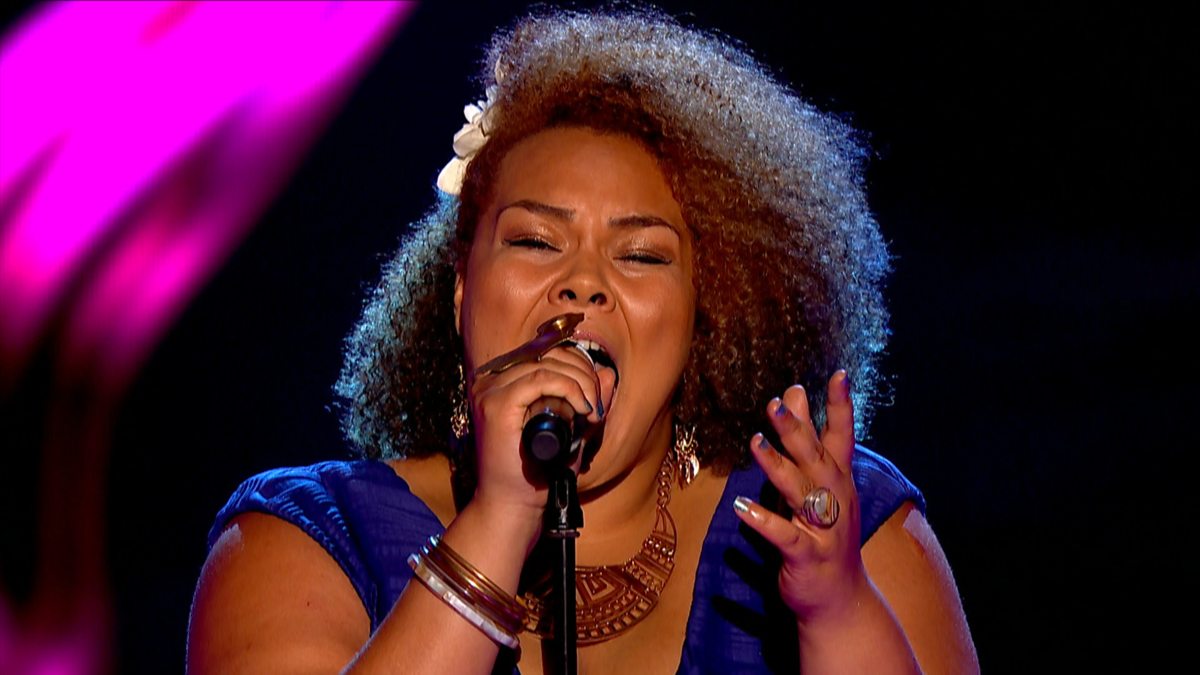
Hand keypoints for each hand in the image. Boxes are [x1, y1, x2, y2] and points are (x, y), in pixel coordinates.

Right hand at [467, 343, 611, 516]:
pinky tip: (582, 410)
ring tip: (590, 412)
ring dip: (580, 384)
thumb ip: (588, 401)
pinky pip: (541, 379)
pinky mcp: (496, 404)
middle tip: (596, 406)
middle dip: (584, 375)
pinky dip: (568, 389)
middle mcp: (492, 382)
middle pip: (549, 354)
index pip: (548, 354)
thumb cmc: (539, 473)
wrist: (515, 506)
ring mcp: (490, 391)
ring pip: (547, 364)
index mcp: (504, 383)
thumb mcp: (572, 432)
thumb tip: (608, 373)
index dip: (580, 368)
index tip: (595, 399)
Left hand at [733, 370, 868, 622]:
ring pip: (801, 493)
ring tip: (755, 443)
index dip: (840, 407)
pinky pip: (786, 537)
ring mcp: (824, 530)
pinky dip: (765, 522)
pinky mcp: (807, 557)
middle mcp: (836, 500)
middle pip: (818, 459)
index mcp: (840, 481)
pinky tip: (742, 508)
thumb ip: (806, 441)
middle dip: (798, 431)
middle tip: (776, 403)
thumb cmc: (825, 535)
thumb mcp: (819, 486)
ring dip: (778, 468)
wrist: (840, 600)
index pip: (842, 437)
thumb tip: (793, 392)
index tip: (837, 375)